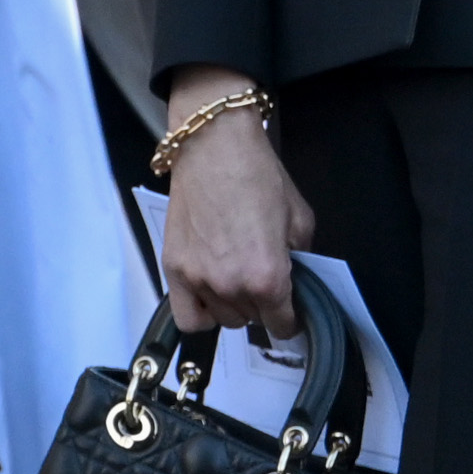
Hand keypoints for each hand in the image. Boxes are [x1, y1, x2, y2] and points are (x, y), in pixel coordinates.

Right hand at [155, 77, 314, 337]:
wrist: (215, 148)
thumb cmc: (260, 176)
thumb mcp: (299, 219)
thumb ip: (299, 259)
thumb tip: (294, 279)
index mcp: (268, 277)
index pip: (283, 325)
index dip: (291, 317)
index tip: (290, 306)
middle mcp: (231, 287)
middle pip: (252, 322)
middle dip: (262, 305)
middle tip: (262, 276)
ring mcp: (198, 281)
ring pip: (223, 320)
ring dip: (234, 306)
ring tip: (235, 277)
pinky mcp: (173, 270)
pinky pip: (187, 316)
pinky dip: (201, 313)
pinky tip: (209, 294)